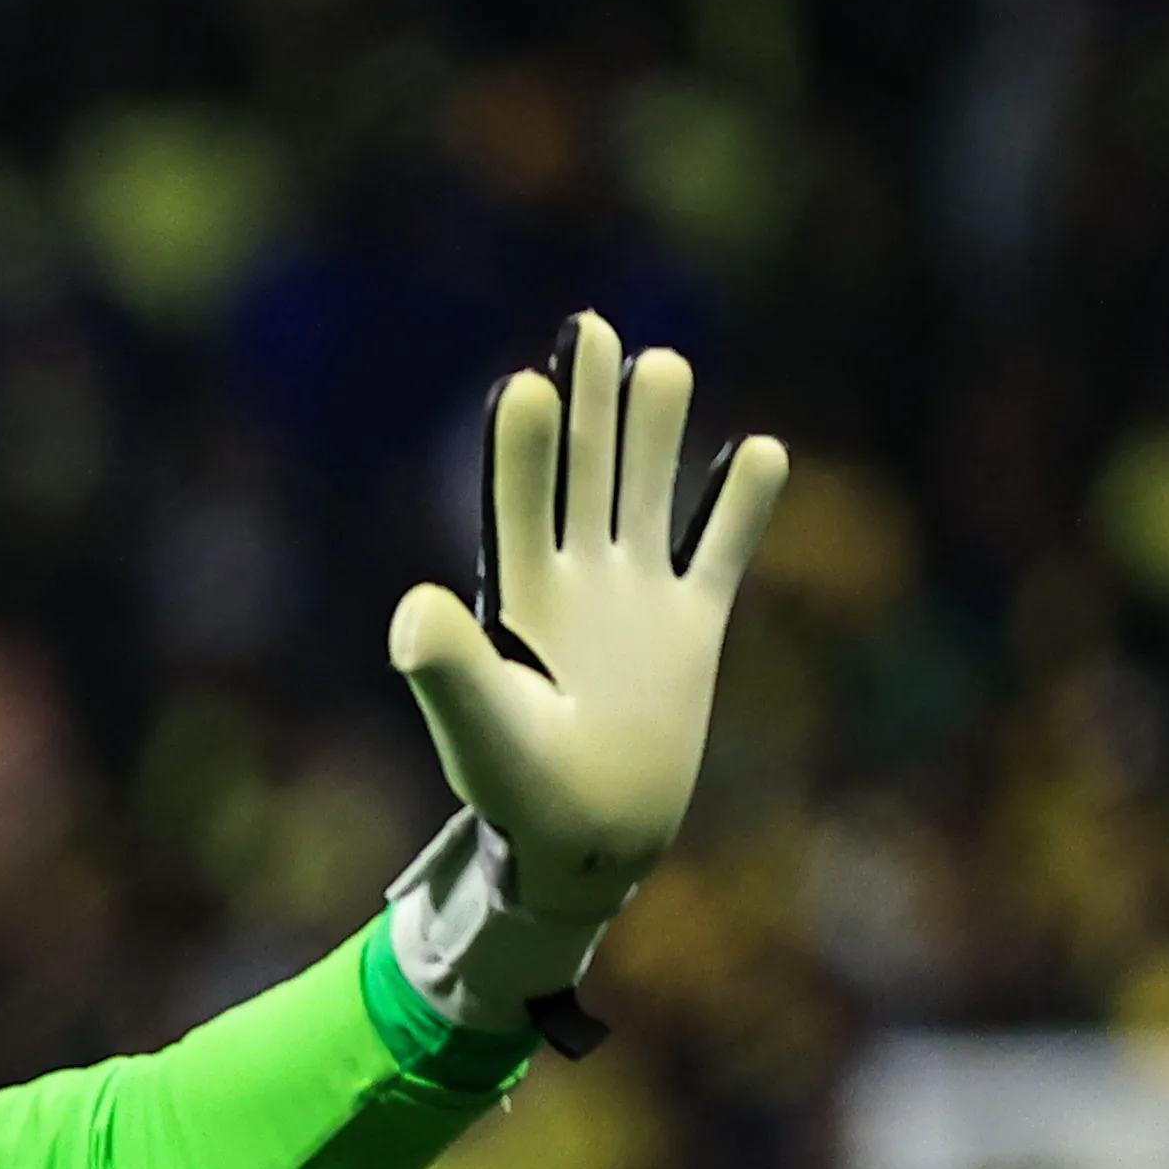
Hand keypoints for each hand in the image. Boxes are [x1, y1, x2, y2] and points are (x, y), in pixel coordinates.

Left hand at [378, 313, 787, 1022]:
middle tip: (587, 325)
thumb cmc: (521, 791)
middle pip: (584, 475)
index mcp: (520, 598)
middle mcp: (577, 583)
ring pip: (649, 496)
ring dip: (656, 434)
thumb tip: (410, 609)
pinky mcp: (689, 631)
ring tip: (661, 364)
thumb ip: (449, 666)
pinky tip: (758, 450)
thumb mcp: (479, 726)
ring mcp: (635, 601)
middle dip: (586, 406)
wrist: (585, 843)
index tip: (524, 385)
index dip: (520, 447)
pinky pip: (719, 556)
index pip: (519, 503)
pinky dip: (740, 507)